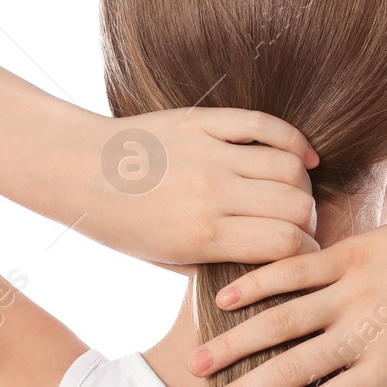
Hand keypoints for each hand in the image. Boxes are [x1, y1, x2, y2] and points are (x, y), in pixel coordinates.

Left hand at [76, 106, 321, 267]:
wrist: (78, 170)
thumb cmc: (123, 225)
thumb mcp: (170, 262)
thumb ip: (224, 263)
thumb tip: (277, 265)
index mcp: (202, 236)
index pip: (286, 246)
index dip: (306, 254)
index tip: (305, 257)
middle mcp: (211, 192)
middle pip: (298, 206)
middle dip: (308, 222)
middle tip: (301, 228)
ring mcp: (209, 152)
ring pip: (290, 167)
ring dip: (303, 186)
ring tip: (295, 197)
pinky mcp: (204, 121)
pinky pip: (267, 127)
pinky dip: (296, 142)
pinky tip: (305, 158)